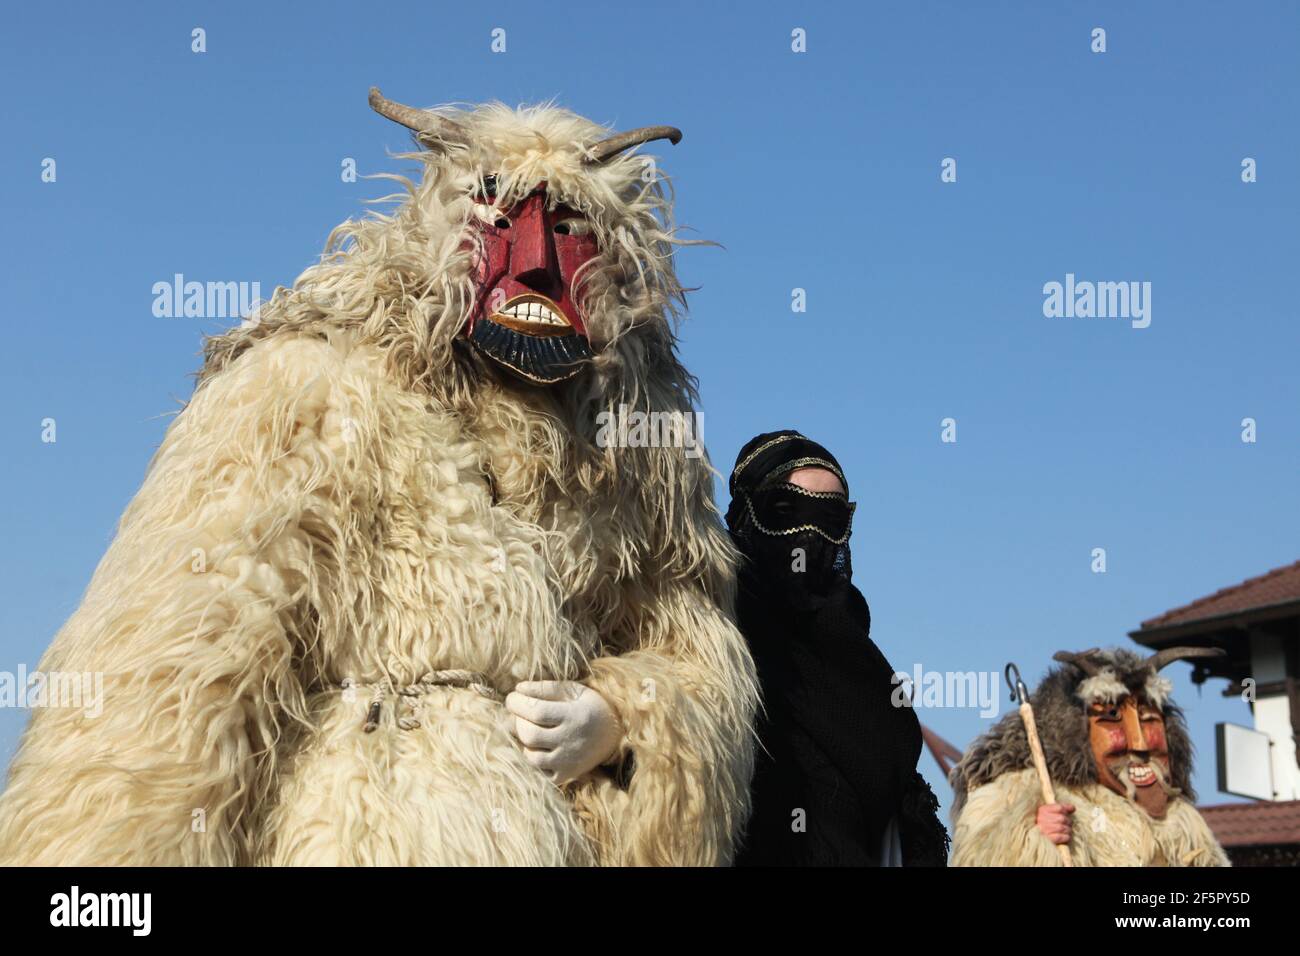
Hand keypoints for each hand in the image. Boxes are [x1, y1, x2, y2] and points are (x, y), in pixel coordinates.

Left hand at [506, 680, 622, 785]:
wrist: (616, 736)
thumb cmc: (591, 707)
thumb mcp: (575, 691)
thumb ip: (547, 688)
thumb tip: (518, 689)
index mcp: (575, 716)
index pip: (537, 711)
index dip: (518, 704)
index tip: (512, 697)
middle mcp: (571, 741)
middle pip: (530, 735)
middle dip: (517, 721)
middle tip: (519, 712)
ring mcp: (569, 762)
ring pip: (531, 757)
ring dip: (523, 741)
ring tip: (528, 729)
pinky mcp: (567, 775)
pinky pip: (539, 773)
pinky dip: (532, 760)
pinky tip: (537, 746)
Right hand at [1036, 802, 1074, 844]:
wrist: (1037, 836)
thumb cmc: (1046, 822)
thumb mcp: (1051, 812)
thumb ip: (1063, 809)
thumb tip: (1073, 808)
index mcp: (1043, 810)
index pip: (1060, 808)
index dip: (1065, 811)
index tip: (1066, 814)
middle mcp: (1042, 819)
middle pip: (1062, 818)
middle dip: (1068, 821)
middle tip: (1067, 824)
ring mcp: (1044, 829)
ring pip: (1062, 828)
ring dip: (1068, 830)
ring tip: (1067, 830)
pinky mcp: (1047, 839)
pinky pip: (1061, 837)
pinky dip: (1066, 837)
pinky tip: (1065, 836)